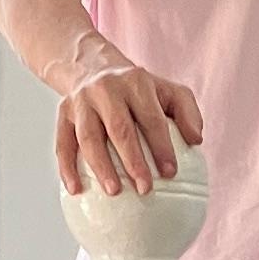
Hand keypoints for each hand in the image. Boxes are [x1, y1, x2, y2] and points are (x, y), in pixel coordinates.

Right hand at [54, 44, 204, 194]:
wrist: (92, 67)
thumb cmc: (137, 90)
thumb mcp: (167, 90)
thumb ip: (187, 111)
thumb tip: (196, 140)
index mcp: (135, 82)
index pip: (151, 117)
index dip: (161, 146)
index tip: (170, 173)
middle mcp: (106, 89)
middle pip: (119, 128)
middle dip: (132, 160)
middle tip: (145, 188)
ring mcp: (81, 102)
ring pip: (88, 137)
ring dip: (101, 166)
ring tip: (114, 192)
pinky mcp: (62, 114)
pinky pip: (62, 143)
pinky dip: (67, 168)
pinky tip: (76, 190)